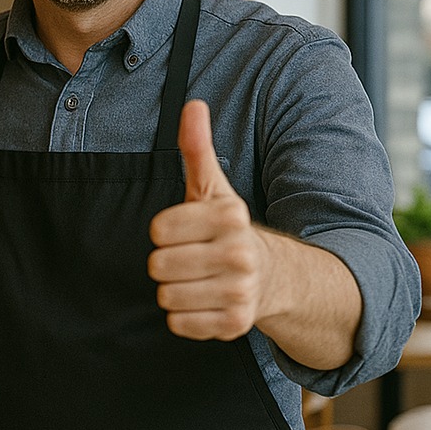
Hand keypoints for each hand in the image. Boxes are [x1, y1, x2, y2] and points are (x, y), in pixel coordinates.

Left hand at [147, 100, 269, 340]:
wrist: (271, 277)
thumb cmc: (226, 228)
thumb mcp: (211, 187)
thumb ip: (197, 148)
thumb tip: (193, 105)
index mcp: (230, 216)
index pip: (158, 229)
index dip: (164, 231)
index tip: (184, 230)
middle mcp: (239, 253)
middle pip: (159, 265)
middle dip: (166, 262)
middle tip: (189, 258)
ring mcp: (239, 291)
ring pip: (166, 296)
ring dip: (173, 290)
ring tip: (197, 279)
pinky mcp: (235, 324)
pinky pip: (179, 323)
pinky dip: (184, 316)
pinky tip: (203, 301)